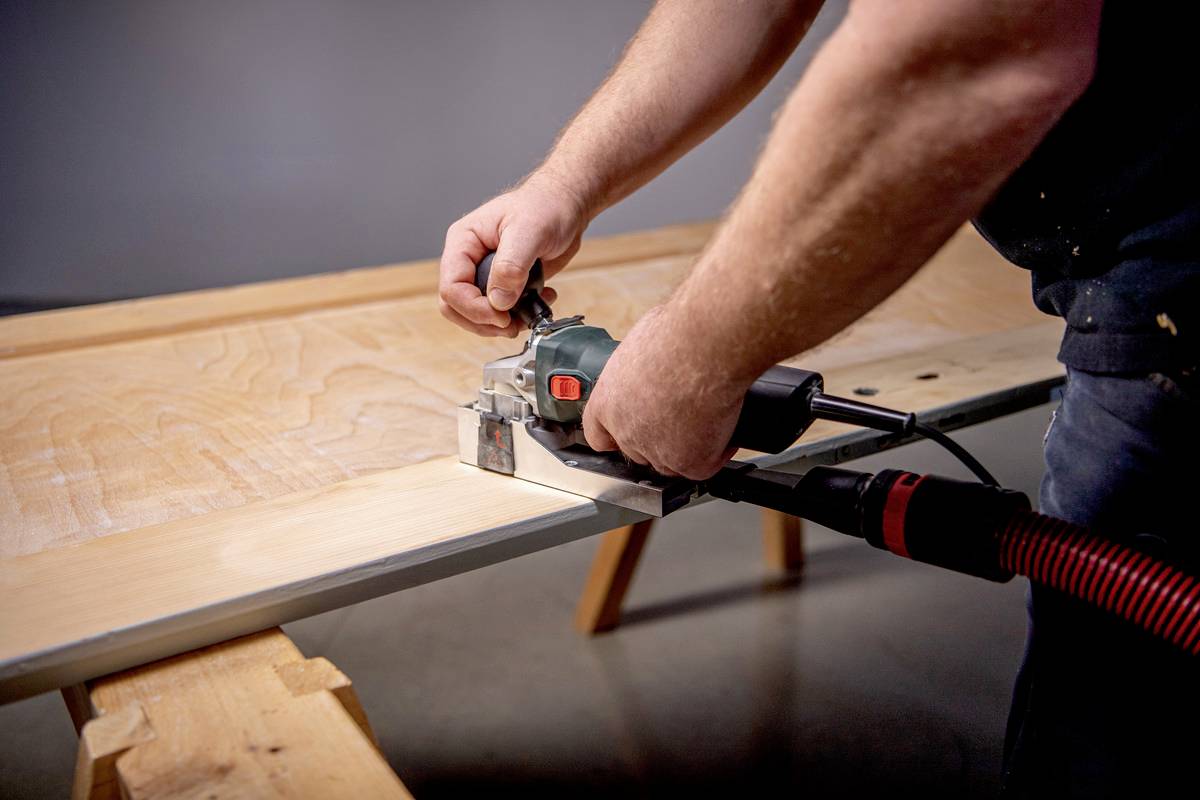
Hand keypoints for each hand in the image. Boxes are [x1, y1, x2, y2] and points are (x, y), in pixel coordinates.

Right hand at [439, 171, 589, 337]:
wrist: (566, 206)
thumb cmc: (545, 206)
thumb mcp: (529, 231)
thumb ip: (510, 266)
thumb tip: (498, 300)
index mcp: (463, 241)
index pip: (451, 287)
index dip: (474, 308)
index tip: (502, 315)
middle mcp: (469, 260)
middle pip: (456, 306)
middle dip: (482, 321)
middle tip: (511, 324)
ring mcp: (485, 274)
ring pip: (475, 314)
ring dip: (500, 324)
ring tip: (528, 315)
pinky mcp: (504, 284)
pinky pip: (500, 312)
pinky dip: (518, 317)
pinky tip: (540, 302)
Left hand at [582, 306, 744, 479]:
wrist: (705, 347)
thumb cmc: (677, 335)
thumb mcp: (642, 344)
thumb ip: (639, 368)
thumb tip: (653, 365)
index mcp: (607, 401)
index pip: (599, 434)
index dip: (617, 433)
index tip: (633, 426)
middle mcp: (627, 430)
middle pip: (638, 450)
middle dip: (658, 437)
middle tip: (681, 415)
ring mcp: (657, 451)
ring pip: (671, 462)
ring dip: (688, 446)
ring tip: (707, 418)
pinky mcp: (690, 463)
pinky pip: (706, 465)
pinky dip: (719, 450)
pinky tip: (726, 431)